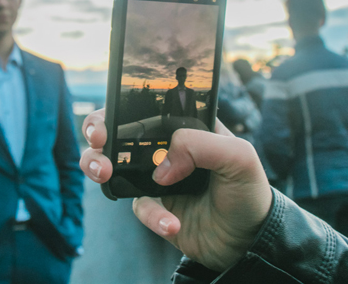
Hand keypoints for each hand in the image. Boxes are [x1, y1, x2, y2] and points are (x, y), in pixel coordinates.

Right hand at [80, 109, 271, 271]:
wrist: (249, 240)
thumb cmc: (248, 190)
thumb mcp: (238, 156)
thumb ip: (200, 145)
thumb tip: (161, 166)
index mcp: (185, 126)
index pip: (148, 107)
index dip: (122, 106)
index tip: (110, 116)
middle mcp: (166, 148)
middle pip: (118, 131)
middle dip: (98, 131)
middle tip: (98, 140)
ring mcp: (156, 177)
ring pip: (113, 165)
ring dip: (99, 165)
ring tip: (104, 174)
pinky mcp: (154, 206)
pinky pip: (138, 207)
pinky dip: (152, 215)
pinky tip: (172, 223)